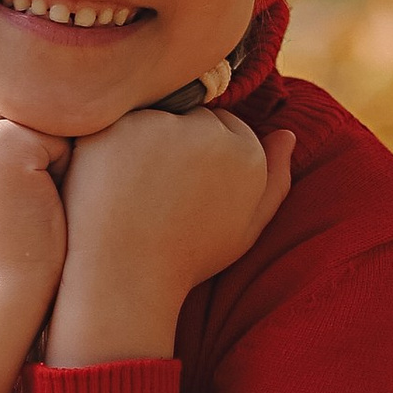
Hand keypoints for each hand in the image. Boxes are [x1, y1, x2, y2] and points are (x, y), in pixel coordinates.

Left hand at [44, 108, 294, 367]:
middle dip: (174, 141)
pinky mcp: (119, 127)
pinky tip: (106, 181)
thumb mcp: (246, 229)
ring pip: (153, 114)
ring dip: (141, 139)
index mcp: (248, 153)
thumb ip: (275, 179)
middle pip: (190, 115)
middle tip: (155, 191)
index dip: (200, 158)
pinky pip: (113, 119)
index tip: (184, 191)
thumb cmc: (187, 258)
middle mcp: (210, 132)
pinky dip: (107, 144)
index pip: (225, 125)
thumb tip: (285, 133)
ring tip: (130, 189)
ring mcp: (163, 126)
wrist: (126, 278)